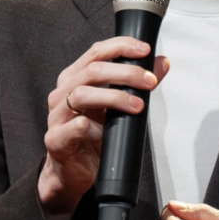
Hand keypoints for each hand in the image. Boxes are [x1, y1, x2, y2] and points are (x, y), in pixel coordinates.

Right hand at [39, 38, 169, 215]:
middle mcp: (62, 93)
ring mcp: (56, 115)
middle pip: (92, 71)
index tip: (145, 51)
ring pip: (82, 94)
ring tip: (137, 105)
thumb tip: (162, 63)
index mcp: (75, 79)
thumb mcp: (118, 107)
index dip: (121, 46)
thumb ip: (137, 83)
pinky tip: (107, 133)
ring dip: (114, 97)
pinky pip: (77, 127)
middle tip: (149, 81)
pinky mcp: (56, 139)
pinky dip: (96, 128)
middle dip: (125, 73)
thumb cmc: (93, 136)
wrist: (73, 172)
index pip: (96, 52)